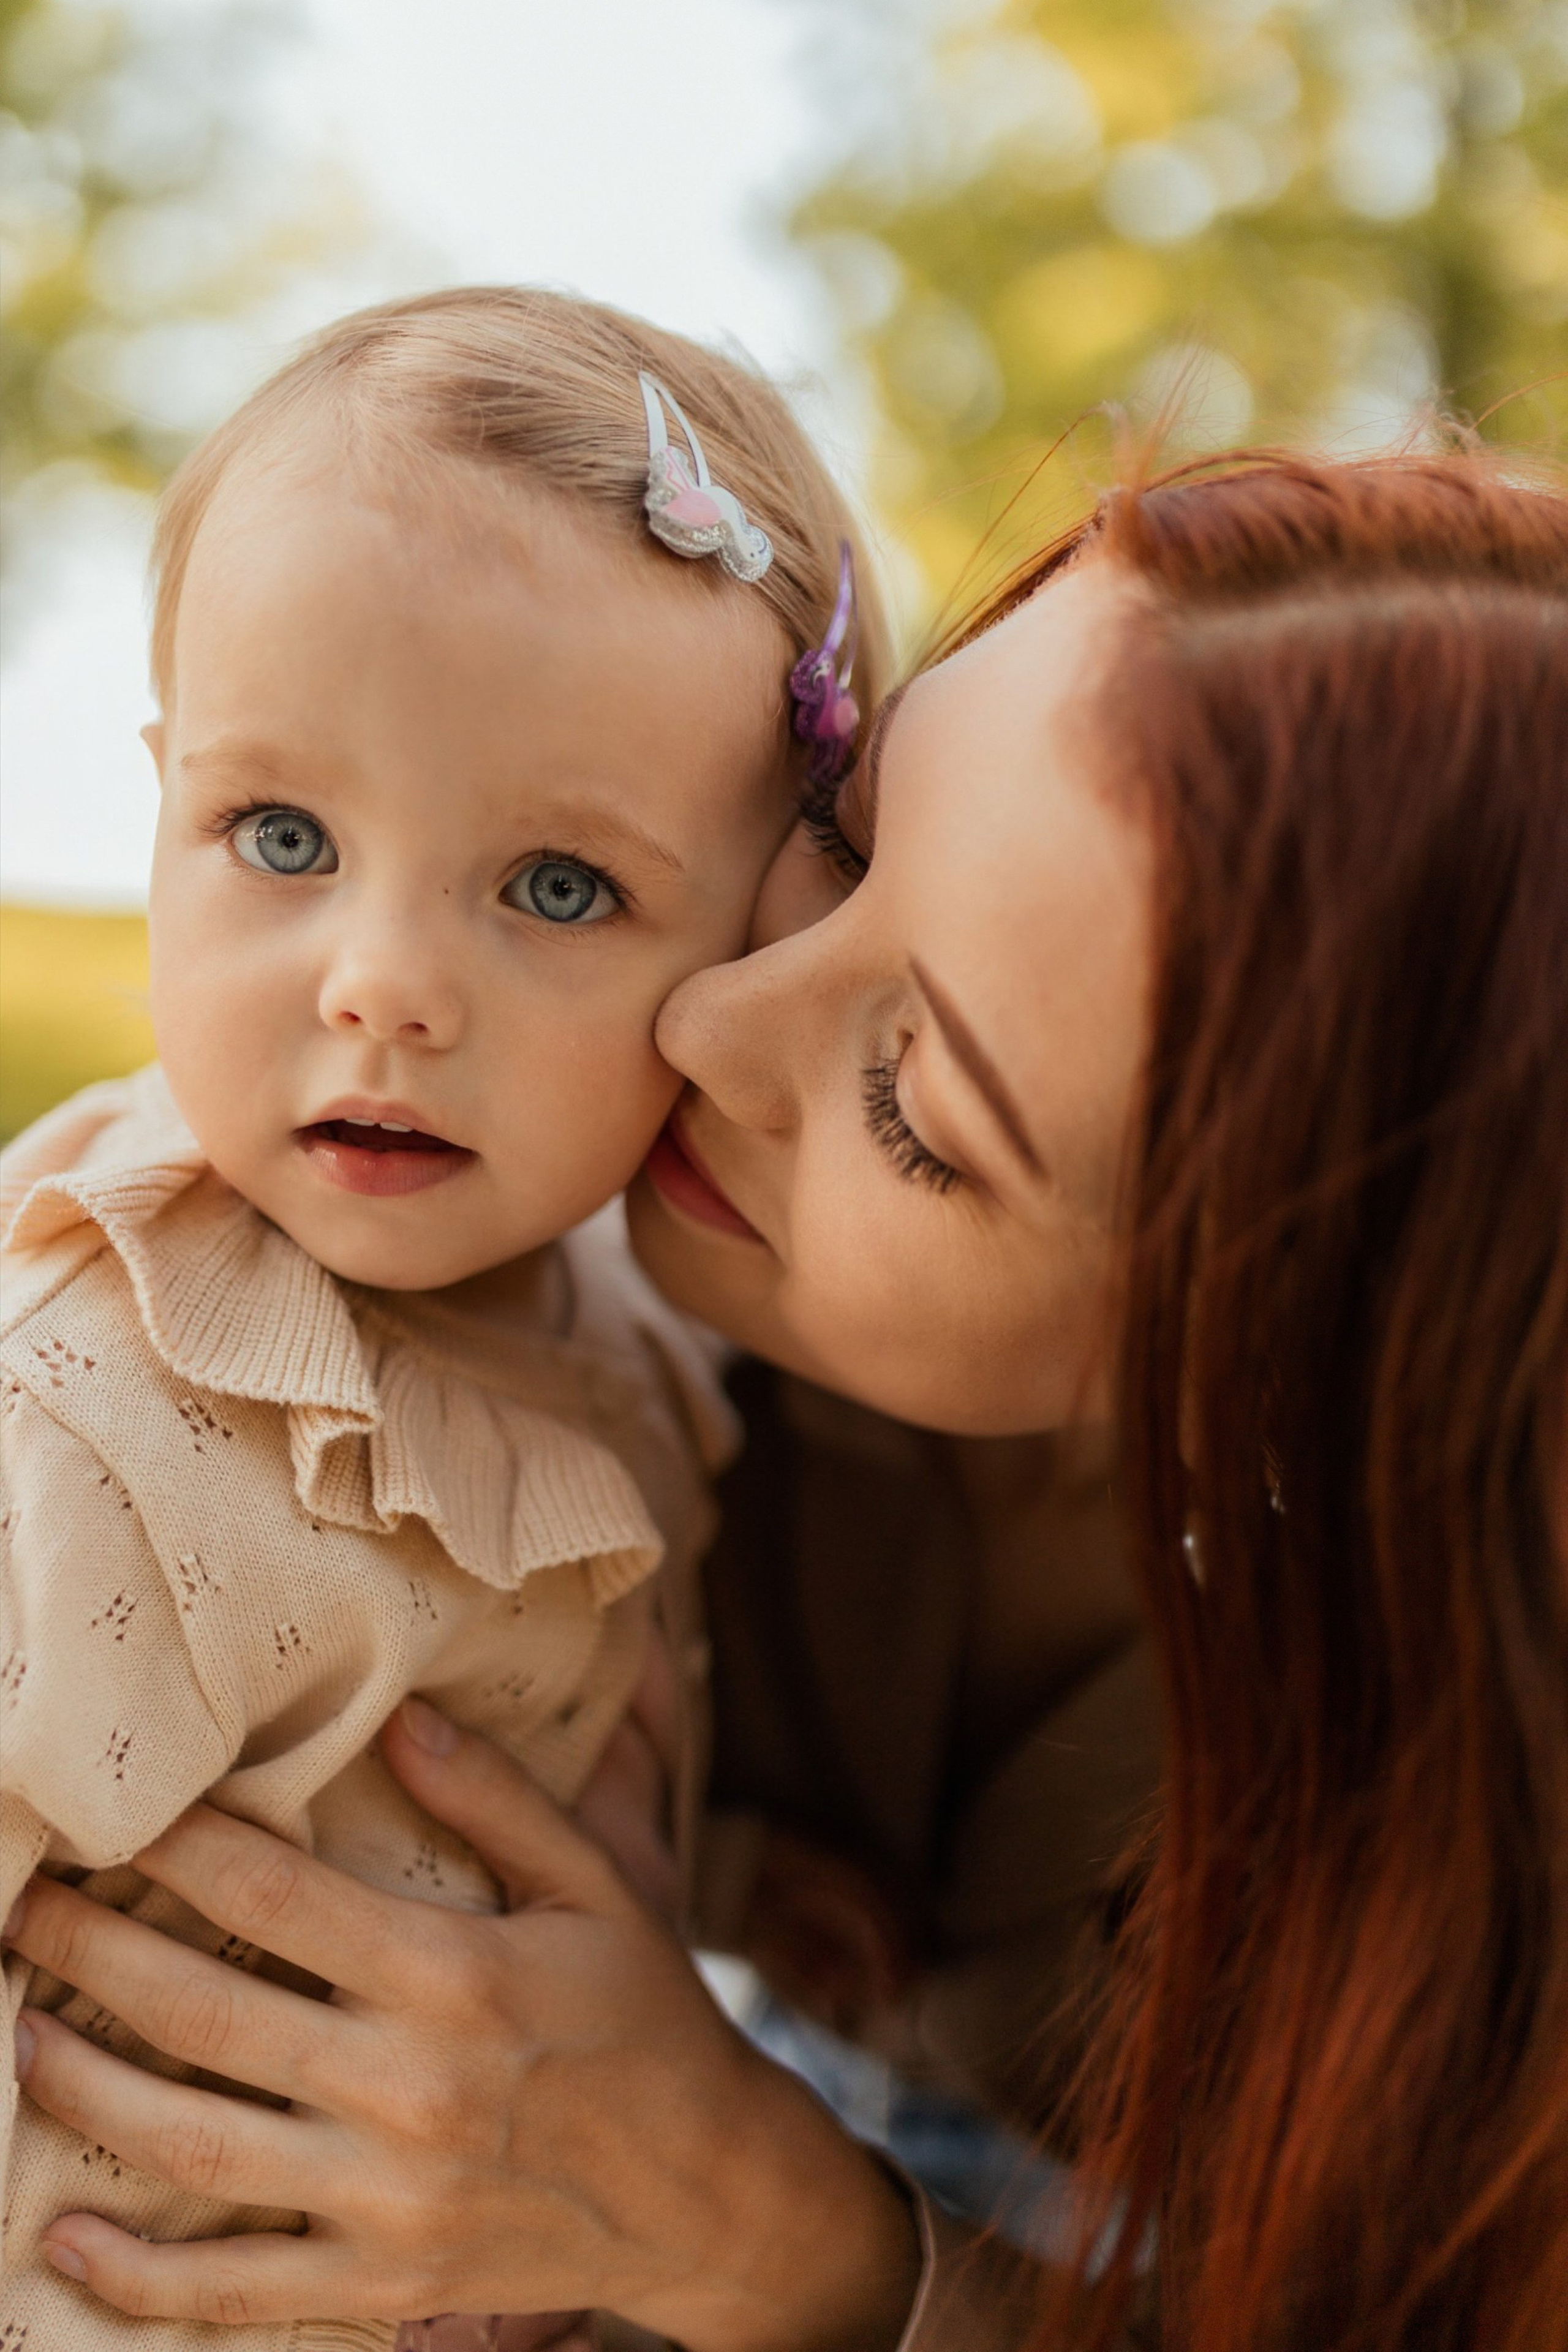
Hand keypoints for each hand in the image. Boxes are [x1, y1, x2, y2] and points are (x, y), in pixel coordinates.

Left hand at [5, 1700, 920, 2350]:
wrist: (708, 2189)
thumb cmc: (647, 2016)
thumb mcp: (596, 1887)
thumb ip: (498, 1801)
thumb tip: (399, 1722)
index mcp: (453, 1975)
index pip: (272, 1896)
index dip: (176, 1849)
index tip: (113, 1812)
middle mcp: (405, 2085)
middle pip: (201, 2012)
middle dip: (91, 1954)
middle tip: (24, 1907)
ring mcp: (386, 2196)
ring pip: (190, 2146)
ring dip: (81, 2091)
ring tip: (18, 2034)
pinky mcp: (382, 2282)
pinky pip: (234, 2290)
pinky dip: (135, 2278)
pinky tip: (59, 2245)